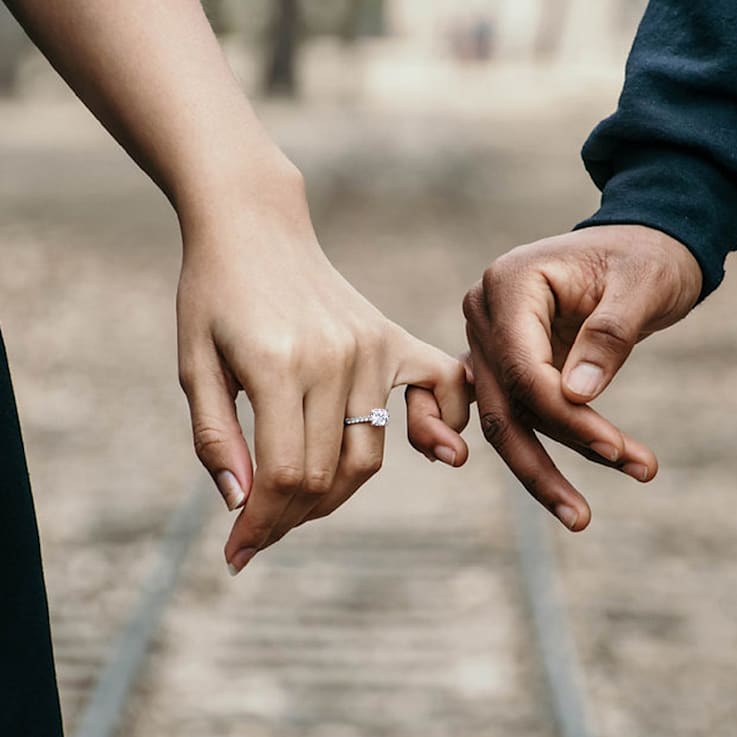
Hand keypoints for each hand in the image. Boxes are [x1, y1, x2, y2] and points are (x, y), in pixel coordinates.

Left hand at [176, 165, 469, 573]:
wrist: (254, 227)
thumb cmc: (213, 293)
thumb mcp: (194, 364)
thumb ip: (216, 437)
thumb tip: (242, 505)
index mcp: (276, 365)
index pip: (283, 475)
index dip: (260, 525)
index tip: (238, 553)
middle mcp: (335, 358)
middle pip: (326, 474)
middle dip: (289, 517)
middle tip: (260, 529)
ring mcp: (370, 347)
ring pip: (368, 454)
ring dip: (334, 493)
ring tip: (298, 500)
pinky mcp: (390, 337)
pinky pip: (439, 389)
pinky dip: (439, 426)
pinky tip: (431, 448)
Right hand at [457, 225, 702, 530]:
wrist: (636, 246)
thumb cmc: (643, 256)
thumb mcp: (641, 284)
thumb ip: (608, 336)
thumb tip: (577, 396)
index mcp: (508, 283)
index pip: (523, 366)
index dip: (565, 415)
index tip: (616, 448)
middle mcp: (484, 314)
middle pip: (502, 402)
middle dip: (542, 461)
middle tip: (582, 516)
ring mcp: (486, 340)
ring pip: (501, 418)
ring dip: (538, 466)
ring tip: (581, 514)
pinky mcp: (500, 362)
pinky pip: (502, 411)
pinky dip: (520, 446)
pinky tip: (537, 485)